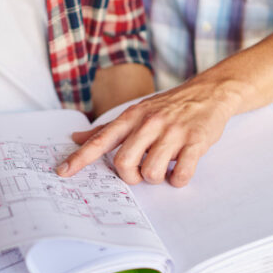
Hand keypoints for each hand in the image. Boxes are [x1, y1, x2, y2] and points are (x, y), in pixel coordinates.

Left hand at [56, 75, 241, 186]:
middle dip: (130, 176)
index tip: (62, 172)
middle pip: (124, 163)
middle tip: (141, 172)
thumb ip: (107, 129)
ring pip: (152, 172)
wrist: (209, 92)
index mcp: (132, 117)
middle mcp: (149, 123)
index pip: (100, 140)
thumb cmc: (169, 107)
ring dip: (157, 178)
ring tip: (165, 166)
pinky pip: (181, 174)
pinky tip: (180, 170)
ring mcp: (173, 133)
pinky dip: (178, 180)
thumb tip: (75, 137)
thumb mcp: (136, 112)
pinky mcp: (195, 142)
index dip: (80, 158)